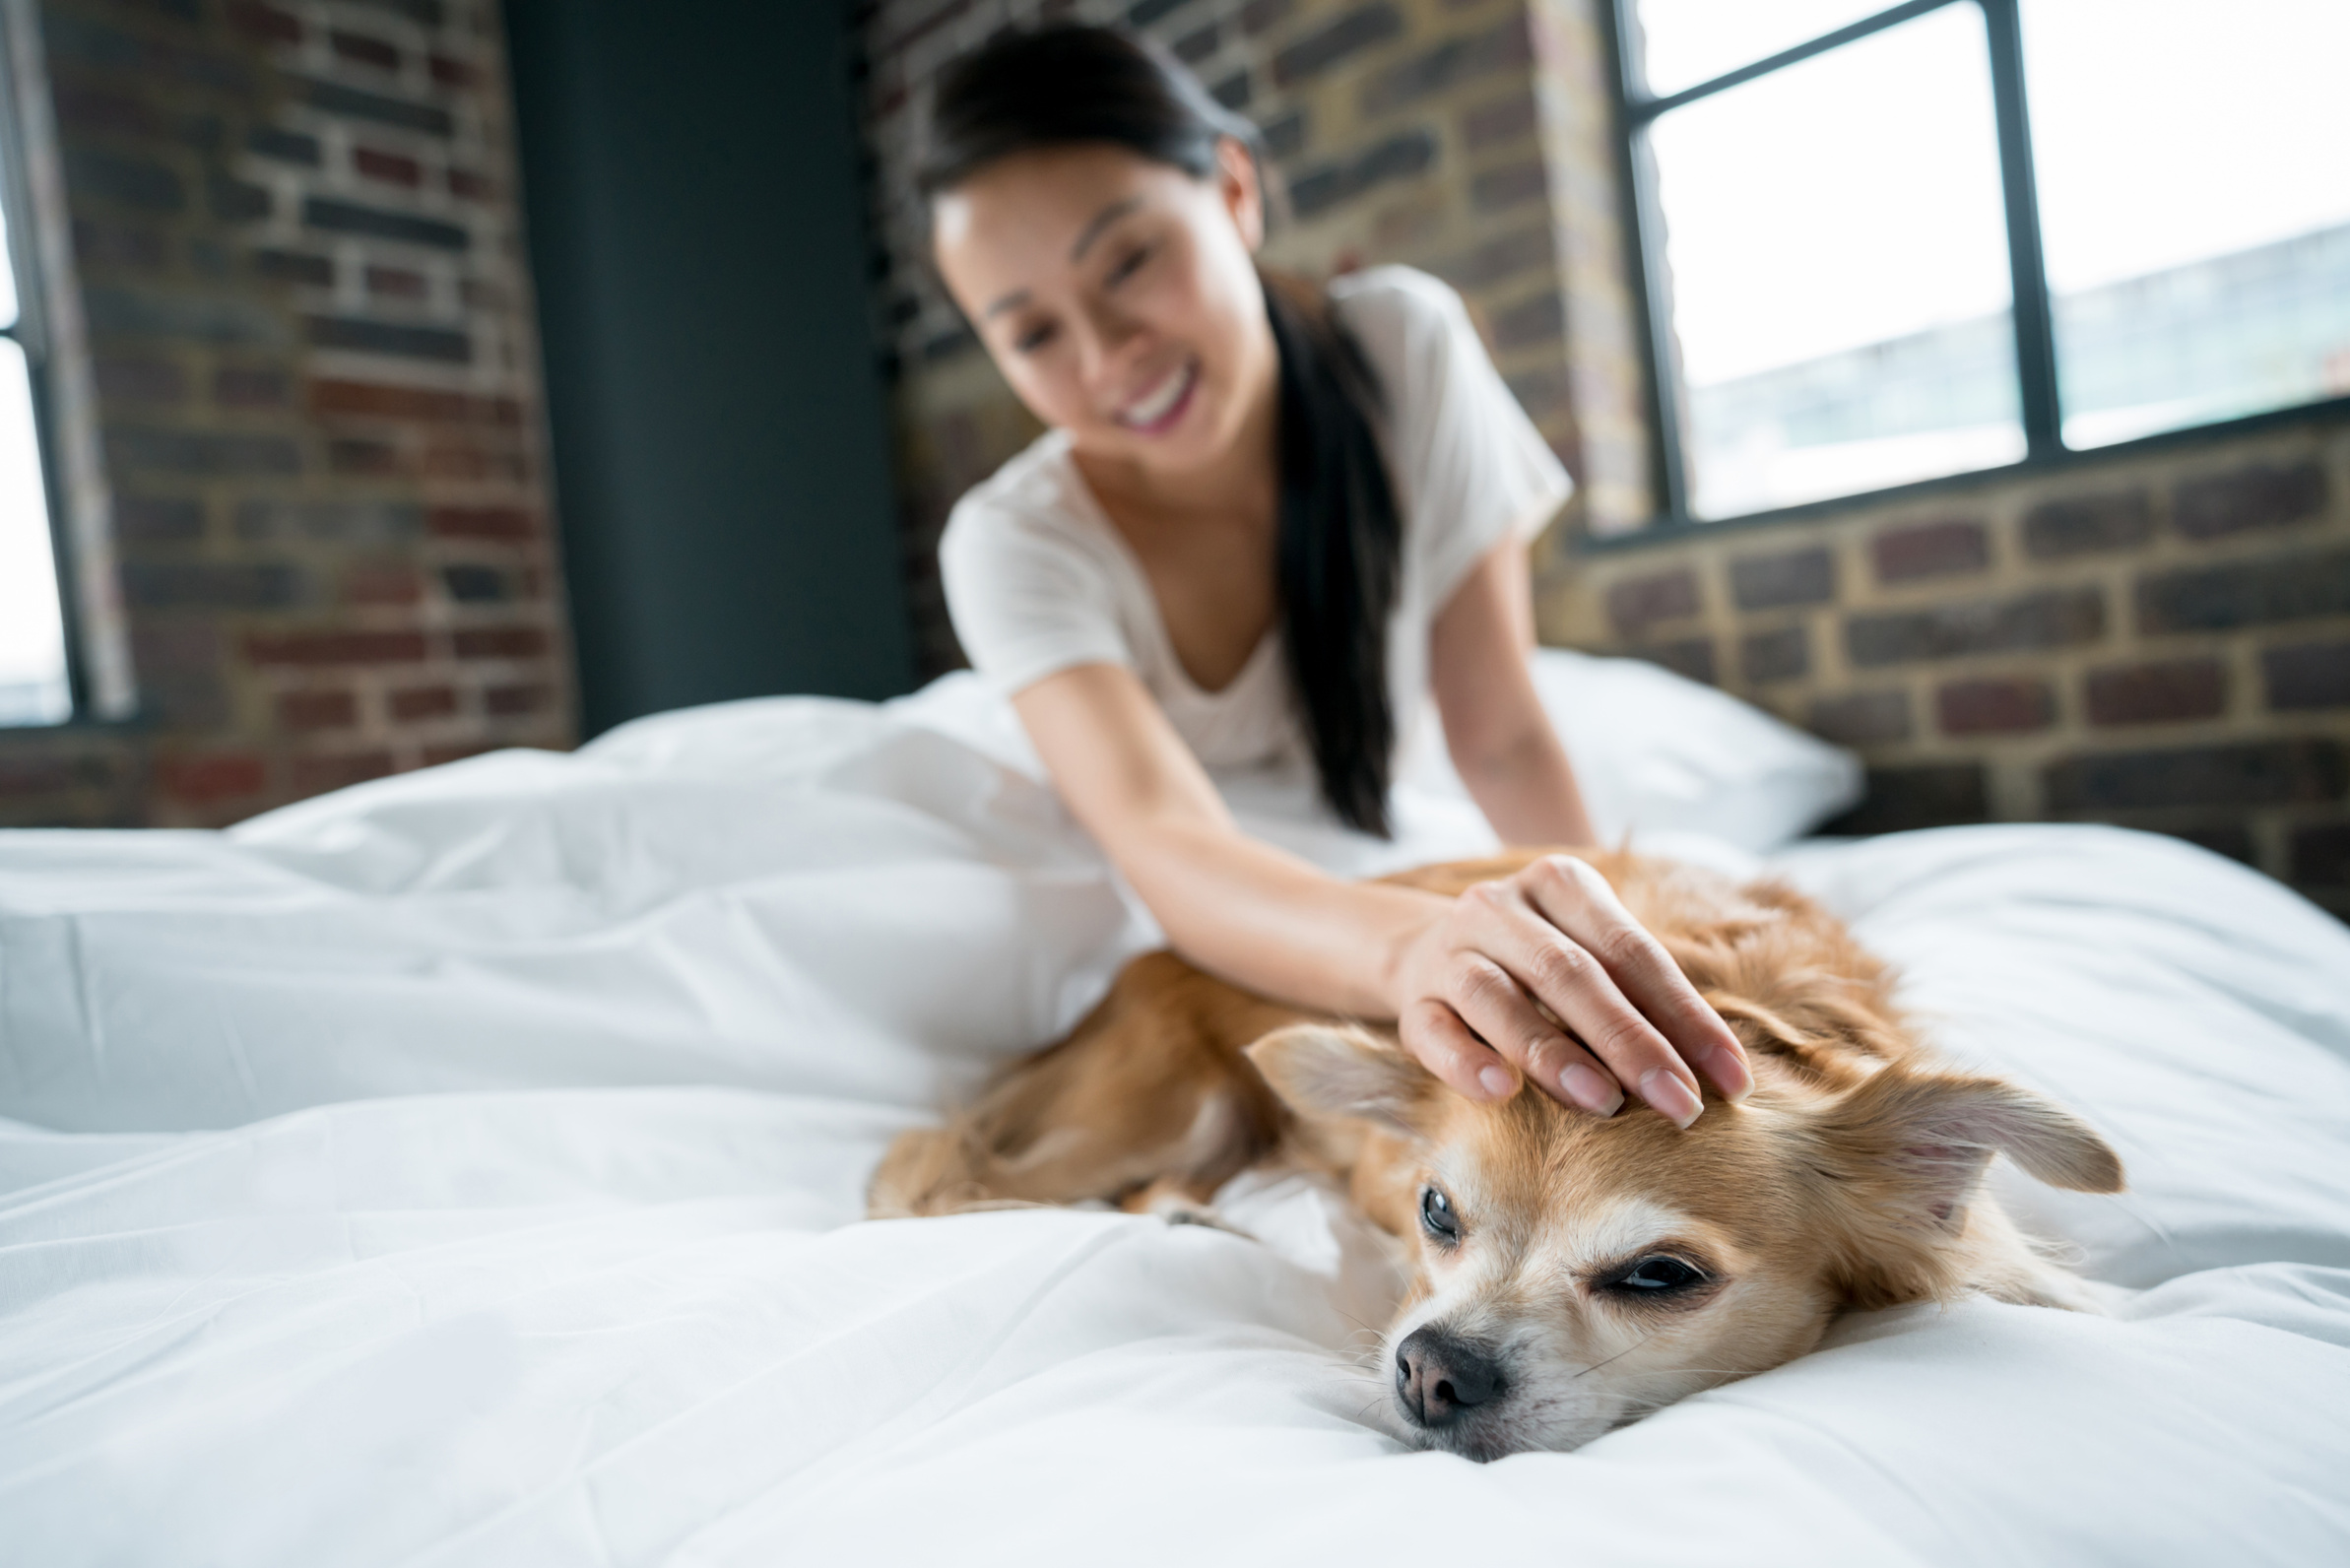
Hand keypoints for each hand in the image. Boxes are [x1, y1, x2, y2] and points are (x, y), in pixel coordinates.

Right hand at [1389, 854, 1751, 1126]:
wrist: (1425, 952)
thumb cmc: (1538, 964)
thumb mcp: (1588, 955)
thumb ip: (1639, 999)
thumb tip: (1714, 1073)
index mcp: (1559, 884)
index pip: (1632, 950)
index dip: (1686, 1015)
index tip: (1730, 1079)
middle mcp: (1498, 908)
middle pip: (1569, 973)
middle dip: (1631, 1042)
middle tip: (1680, 1104)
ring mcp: (1449, 952)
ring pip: (1497, 998)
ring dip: (1555, 1054)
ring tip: (1606, 1103)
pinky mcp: (1413, 1000)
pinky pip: (1434, 1032)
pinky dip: (1466, 1062)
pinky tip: (1501, 1092)